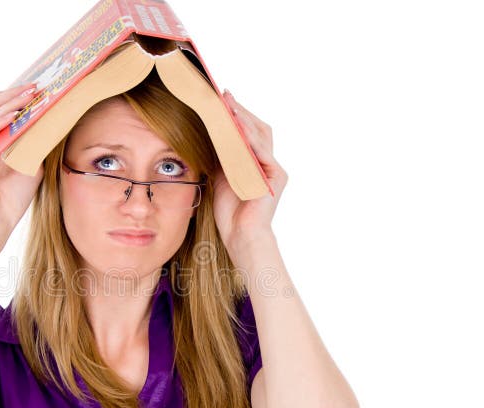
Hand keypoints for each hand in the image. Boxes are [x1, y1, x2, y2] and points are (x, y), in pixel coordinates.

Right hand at [0, 83, 43, 231]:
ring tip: (30, 96)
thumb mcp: (32, 164)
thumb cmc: (13, 198)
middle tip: (35, 87)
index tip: (41, 91)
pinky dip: (0, 122)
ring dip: (11, 103)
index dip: (20, 101)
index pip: (6, 114)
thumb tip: (51, 118)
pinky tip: (14, 114)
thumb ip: (36, 142)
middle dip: (15, 96)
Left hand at [212, 90, 288, 260]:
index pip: (247, 132)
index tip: (219, 99)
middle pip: (258, 128)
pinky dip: (249, 138)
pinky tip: (237, 127)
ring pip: (260, 135)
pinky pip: (262, 151)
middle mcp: (267, 163)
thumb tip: (207, 131)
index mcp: (254, 162)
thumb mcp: (219, 175)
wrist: (239, 236)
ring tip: (228, 104)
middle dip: (240, 111)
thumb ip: (219, 155)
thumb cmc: (229, 211)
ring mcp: (273, 168)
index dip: (235, 115)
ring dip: (244, 118)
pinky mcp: (276, 176)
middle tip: (223, 96)